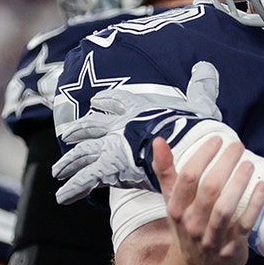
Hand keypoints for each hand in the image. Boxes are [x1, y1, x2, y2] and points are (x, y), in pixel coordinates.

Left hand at [52, 61, 221, 202]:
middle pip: (92, 127)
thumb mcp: (200, 103)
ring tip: (57, 171)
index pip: (118, 102)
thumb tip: (206, 66)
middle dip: (79, 131)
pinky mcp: (109, 167)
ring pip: (83, 154)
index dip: (107, 102)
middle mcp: (119, 127)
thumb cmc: (192, 126)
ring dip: (69, 162)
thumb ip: (201, 87)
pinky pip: (86, 180)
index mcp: (138, 110)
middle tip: (67, 135)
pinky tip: (62, 198)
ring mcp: (111, 146)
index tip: (97, 102)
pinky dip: (73, 189)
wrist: (182, 144)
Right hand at [152, 136, 263, 264]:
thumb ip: (165, 171)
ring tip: (248, 164)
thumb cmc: (186, 225)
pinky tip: (261, 186)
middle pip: (210, 189)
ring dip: (239, 183)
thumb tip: (158, 141)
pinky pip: (245, 224)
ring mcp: (212, 237)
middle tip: (237, 146)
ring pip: (225, 207)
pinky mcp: (231, 248)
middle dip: (225, 163)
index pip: (188, 177)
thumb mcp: (172, 200)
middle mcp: (192, 223)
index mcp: (177, 209)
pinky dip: (254, 205)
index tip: (217, 140)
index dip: (203, 155)